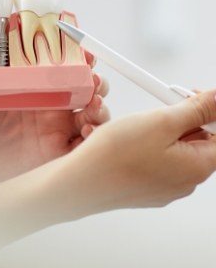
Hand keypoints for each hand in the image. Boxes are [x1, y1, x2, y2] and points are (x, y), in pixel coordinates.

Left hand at [0, 53, 109, 194]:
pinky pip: (87, 140)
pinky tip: (88, 130)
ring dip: (98, 100)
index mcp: (24, 87)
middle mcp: (45, 104)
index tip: (74, 40)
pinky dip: (96, 132)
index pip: (51, 62)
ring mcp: (55, 127)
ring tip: (93, 101)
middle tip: (90, 71)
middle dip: (91, 73)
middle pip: (79, 81)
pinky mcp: (61, 151)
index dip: (66, 49)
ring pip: (90, 107)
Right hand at [49, 90, 215, 221]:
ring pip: (175, 150)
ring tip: (141, 122)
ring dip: (165, 131)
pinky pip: (158, 161)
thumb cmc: (115, 156)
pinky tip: (131, 139)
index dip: (209, 111)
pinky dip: (151, 145)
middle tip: (163, 105)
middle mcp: (185, 182)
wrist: (81, 182)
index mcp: (197, 167)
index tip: (190, 96)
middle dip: (184, 119)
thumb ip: (197, 109)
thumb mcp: (161, 121)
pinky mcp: (145, 187)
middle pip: (199, 142)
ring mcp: (164, 187)